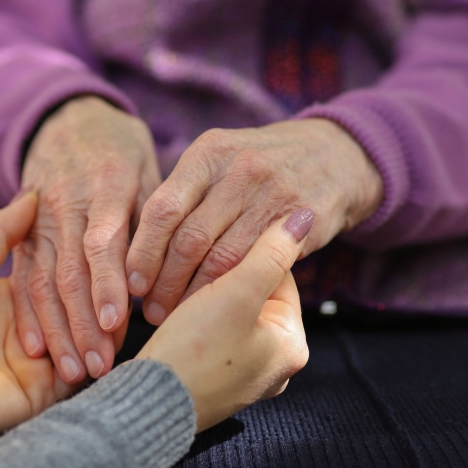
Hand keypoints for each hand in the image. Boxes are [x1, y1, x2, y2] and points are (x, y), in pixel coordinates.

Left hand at [0, 192, 124, 442]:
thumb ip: (1, 231)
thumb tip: (32, 195)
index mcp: (13, 300)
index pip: (60, 282)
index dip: (84, 272)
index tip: (109, 257)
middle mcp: (30, 333)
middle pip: (77, 314)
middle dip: (100, 305)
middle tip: (125, 289)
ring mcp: (39, 365)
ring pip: (84, 344)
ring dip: (102, 334)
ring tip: (121, 319)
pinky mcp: (43, 394)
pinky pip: (79, 378)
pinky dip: (94, 361)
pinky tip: (111, 345)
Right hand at [12, 96, 160, 382]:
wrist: (68, 120)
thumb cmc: (121, 151)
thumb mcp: (147, 169)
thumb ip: (155, 219)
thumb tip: (168, 274)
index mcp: (105, 185)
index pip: (103, 242)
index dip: (108, 284)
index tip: (117, 324)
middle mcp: (66, 204)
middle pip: (70, 270)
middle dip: (83, 323)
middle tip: (99, 367)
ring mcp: (38, 219)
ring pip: (43, 280)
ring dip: (56, 329)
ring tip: (72, 371)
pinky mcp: (21, 232)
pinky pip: (21, 276)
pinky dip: (27, 314)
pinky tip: (36, 348)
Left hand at [126, 119, 382, 324]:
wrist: (335, 156)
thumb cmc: (259, 168)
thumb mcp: (220, 162)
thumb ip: (183, 195)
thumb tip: (132, 248)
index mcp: (208, 153)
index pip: (162, 209)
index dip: (143, 252)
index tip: (131, 284)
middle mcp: (239, 169)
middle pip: (188, 239)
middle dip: (164, 281)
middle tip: (151, 309)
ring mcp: (273, 194)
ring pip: (221, 259)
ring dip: (194, 294)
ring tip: (177, 314)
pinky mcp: (301, 222)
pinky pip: (257, 266)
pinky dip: (231, 291)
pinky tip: (216, 306)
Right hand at [136, 209, 312, 430]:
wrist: (147, 404)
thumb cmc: (194, 352)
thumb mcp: (237, 293)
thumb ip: (271, 252)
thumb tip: (304, 218)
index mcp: (293, 346)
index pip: (280, 277)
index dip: (247, 254)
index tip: (216, 245)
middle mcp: (275, 365)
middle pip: (256, 296)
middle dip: (225, 278)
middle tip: (194, 269)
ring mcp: (244, 376)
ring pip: (230, 314)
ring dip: (205, 297)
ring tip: (179, 293)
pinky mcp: (214, 380)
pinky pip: (212, 336)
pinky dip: (195, 321)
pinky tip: (174, 316)